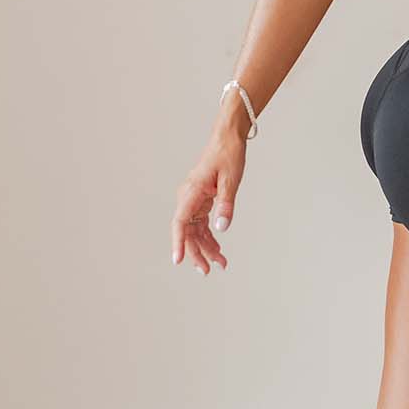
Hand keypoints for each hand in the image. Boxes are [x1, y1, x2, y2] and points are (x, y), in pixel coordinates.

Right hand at [171, 132, 246, 274]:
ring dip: (206, 247)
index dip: (178, 242)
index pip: (180, 222)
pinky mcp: (201, 199)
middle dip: (197, 252)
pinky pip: (201, 223)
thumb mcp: (231, 180)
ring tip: (220, 263)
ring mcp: (193, 199)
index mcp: (191, 192)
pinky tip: (217, 247)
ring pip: (195, 230)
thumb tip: (221, 228)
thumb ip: (226, 205)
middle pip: (187, 231)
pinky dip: (209, 236)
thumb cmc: (228, 154)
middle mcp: (188, 197)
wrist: (228, 137)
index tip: (178, 260)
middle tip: (207, 271)